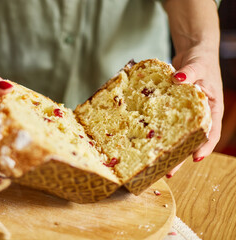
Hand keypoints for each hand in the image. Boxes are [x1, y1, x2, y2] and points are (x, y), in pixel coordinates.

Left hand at [167, 45, 223, 176]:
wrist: (194, 51)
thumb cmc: (201, 59)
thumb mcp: (198, 65)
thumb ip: (190, 73)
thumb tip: (179, 79)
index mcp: (212, 107)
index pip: (211, 131)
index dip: (204, 146)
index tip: (195, 159)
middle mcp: (200, 114)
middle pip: (192, 140)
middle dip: (181, 156)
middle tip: (168, 172)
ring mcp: (187, 113)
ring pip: (178, 135)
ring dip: (169, 149)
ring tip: (156, 163)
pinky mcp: (174, 109)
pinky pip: (168, 123)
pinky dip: (160, 132)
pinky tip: (148, 140)